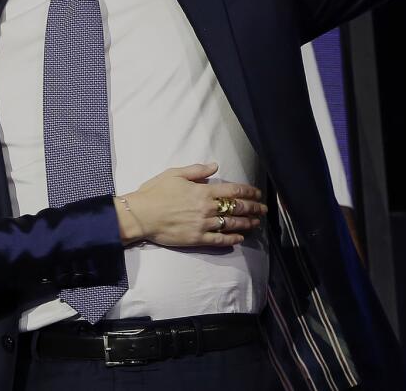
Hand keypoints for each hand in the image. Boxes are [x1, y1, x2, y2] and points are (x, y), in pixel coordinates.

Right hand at [116, 162, 266, 247]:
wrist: (141, 215)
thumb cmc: (156, 192)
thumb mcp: (175, 174)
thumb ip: (197, 170)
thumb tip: (215, 166)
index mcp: (203, 191)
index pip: (232, 191)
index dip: (248, 191)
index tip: (257, 193)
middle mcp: (207, 208)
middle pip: (236, 208)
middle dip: (253, 208)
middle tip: (263, 209)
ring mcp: (203, 225)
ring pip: (231, 224)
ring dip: (247, 223)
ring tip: (257, 223)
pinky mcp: (197, 239)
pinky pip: (219, 240)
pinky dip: (232, 239)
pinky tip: (240, 238)